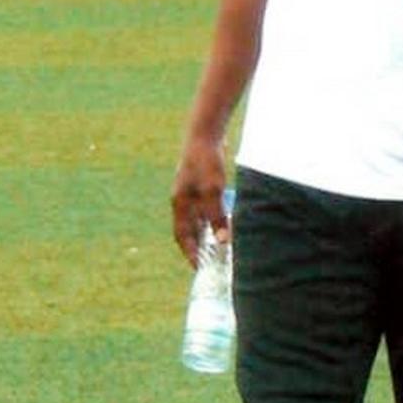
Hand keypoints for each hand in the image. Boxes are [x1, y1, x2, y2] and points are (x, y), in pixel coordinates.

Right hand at [171, 138, 228, 268]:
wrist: (204, 134)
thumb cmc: (206, 161)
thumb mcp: (213, 190)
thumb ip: (217, 216)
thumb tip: (223, 241)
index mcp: (180, 204)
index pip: (182, 236)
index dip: (190, 253)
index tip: (199, 268)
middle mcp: (182, 200)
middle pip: (188, 230)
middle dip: (197, 247)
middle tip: (209, 263)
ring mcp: (190, 192)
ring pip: (196, 220)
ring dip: (205, 234)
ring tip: (217, 249)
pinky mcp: (200, 185)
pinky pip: (203, 209)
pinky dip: (211, 220)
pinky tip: (222, 224)